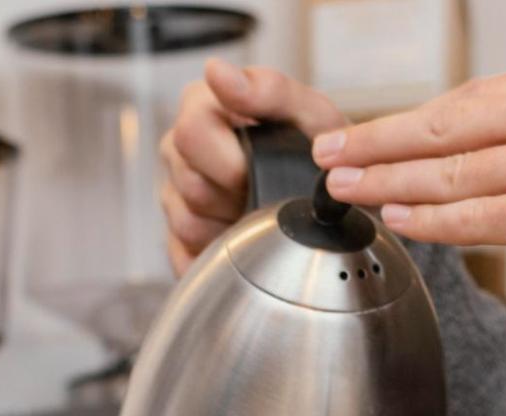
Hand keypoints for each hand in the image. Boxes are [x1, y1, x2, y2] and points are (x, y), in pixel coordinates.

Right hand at [158, 59, 348, 275]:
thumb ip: (268, 89)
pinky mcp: (176, 235)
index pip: (190, 133)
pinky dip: (221, 255)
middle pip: (189, 183)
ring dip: (231, 227)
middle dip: (235, 196)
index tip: (258, 169)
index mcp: (202, 106)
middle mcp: (179, 147)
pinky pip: (185, 253)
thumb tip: (216, 71)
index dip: (230, 162)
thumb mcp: (310, 114)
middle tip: (267, 193)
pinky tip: (243, 239)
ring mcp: (174, 192)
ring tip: (258, 212)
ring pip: (187, 222)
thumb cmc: (319, 149)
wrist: (331, 193)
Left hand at [316, 55, 505, 285]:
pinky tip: (397, 219)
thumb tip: (488, 160)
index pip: (469, 100)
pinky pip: (472, 216)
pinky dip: (429, 220)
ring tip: (347, 188)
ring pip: (447, 173)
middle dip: (378, 142)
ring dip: (388, 182)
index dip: (409, 121)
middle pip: (443, 126)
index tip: (370, 132)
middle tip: (330, 152)